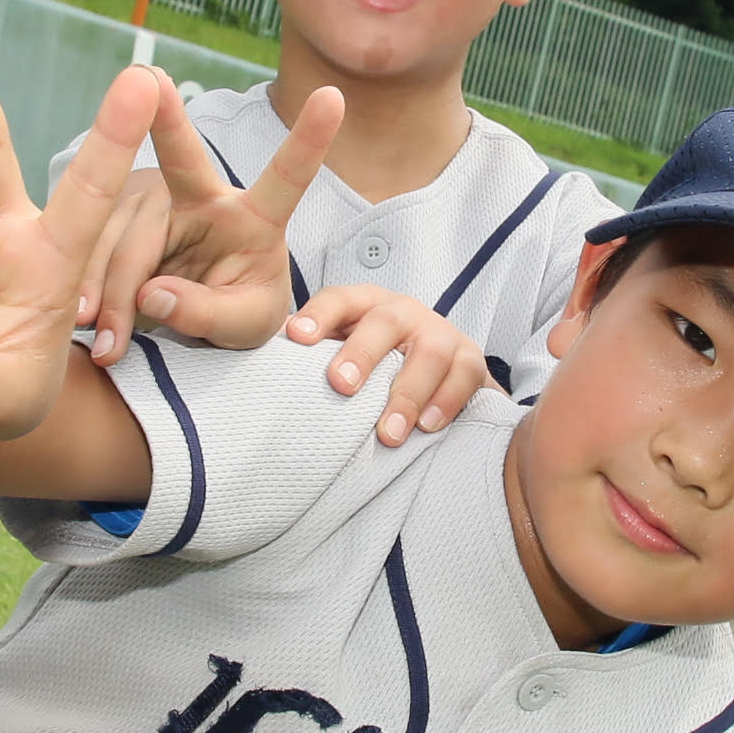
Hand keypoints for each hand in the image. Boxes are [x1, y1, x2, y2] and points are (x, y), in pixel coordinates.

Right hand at [73, 79, 345, 358]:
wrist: (196, 320)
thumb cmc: (239, 311)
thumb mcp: (242, 327)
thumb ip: (207, 314)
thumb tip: (151, 294)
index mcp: (254, 217)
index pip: (287, 178)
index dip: (309, 140)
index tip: (333, 96)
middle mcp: (203, 197)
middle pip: (180, 160)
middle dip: (168, 117)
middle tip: (149, 78)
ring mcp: (155, 203)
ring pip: (122, 239)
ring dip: (108, 296)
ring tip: (108, 347)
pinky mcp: (114, 219)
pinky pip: (90, 251)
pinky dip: (86, 291)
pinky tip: (83, 323)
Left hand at [289, 285, 494, 445]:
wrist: (440, 367)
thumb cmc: (377, 363)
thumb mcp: (342, 351)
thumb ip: (311, 359)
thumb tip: (264, 372)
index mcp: (365, 304)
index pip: (339, 299)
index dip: (318, 316)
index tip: (295, 338)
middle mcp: (403, 312)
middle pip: (384, 323)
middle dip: (362, 353)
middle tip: (340, 385)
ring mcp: (440, 333)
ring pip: (428, 353)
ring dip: (406, 393)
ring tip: (388, 432)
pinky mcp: (470, 358)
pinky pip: (465, 375)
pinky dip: (446, 401)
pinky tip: (427, 427)